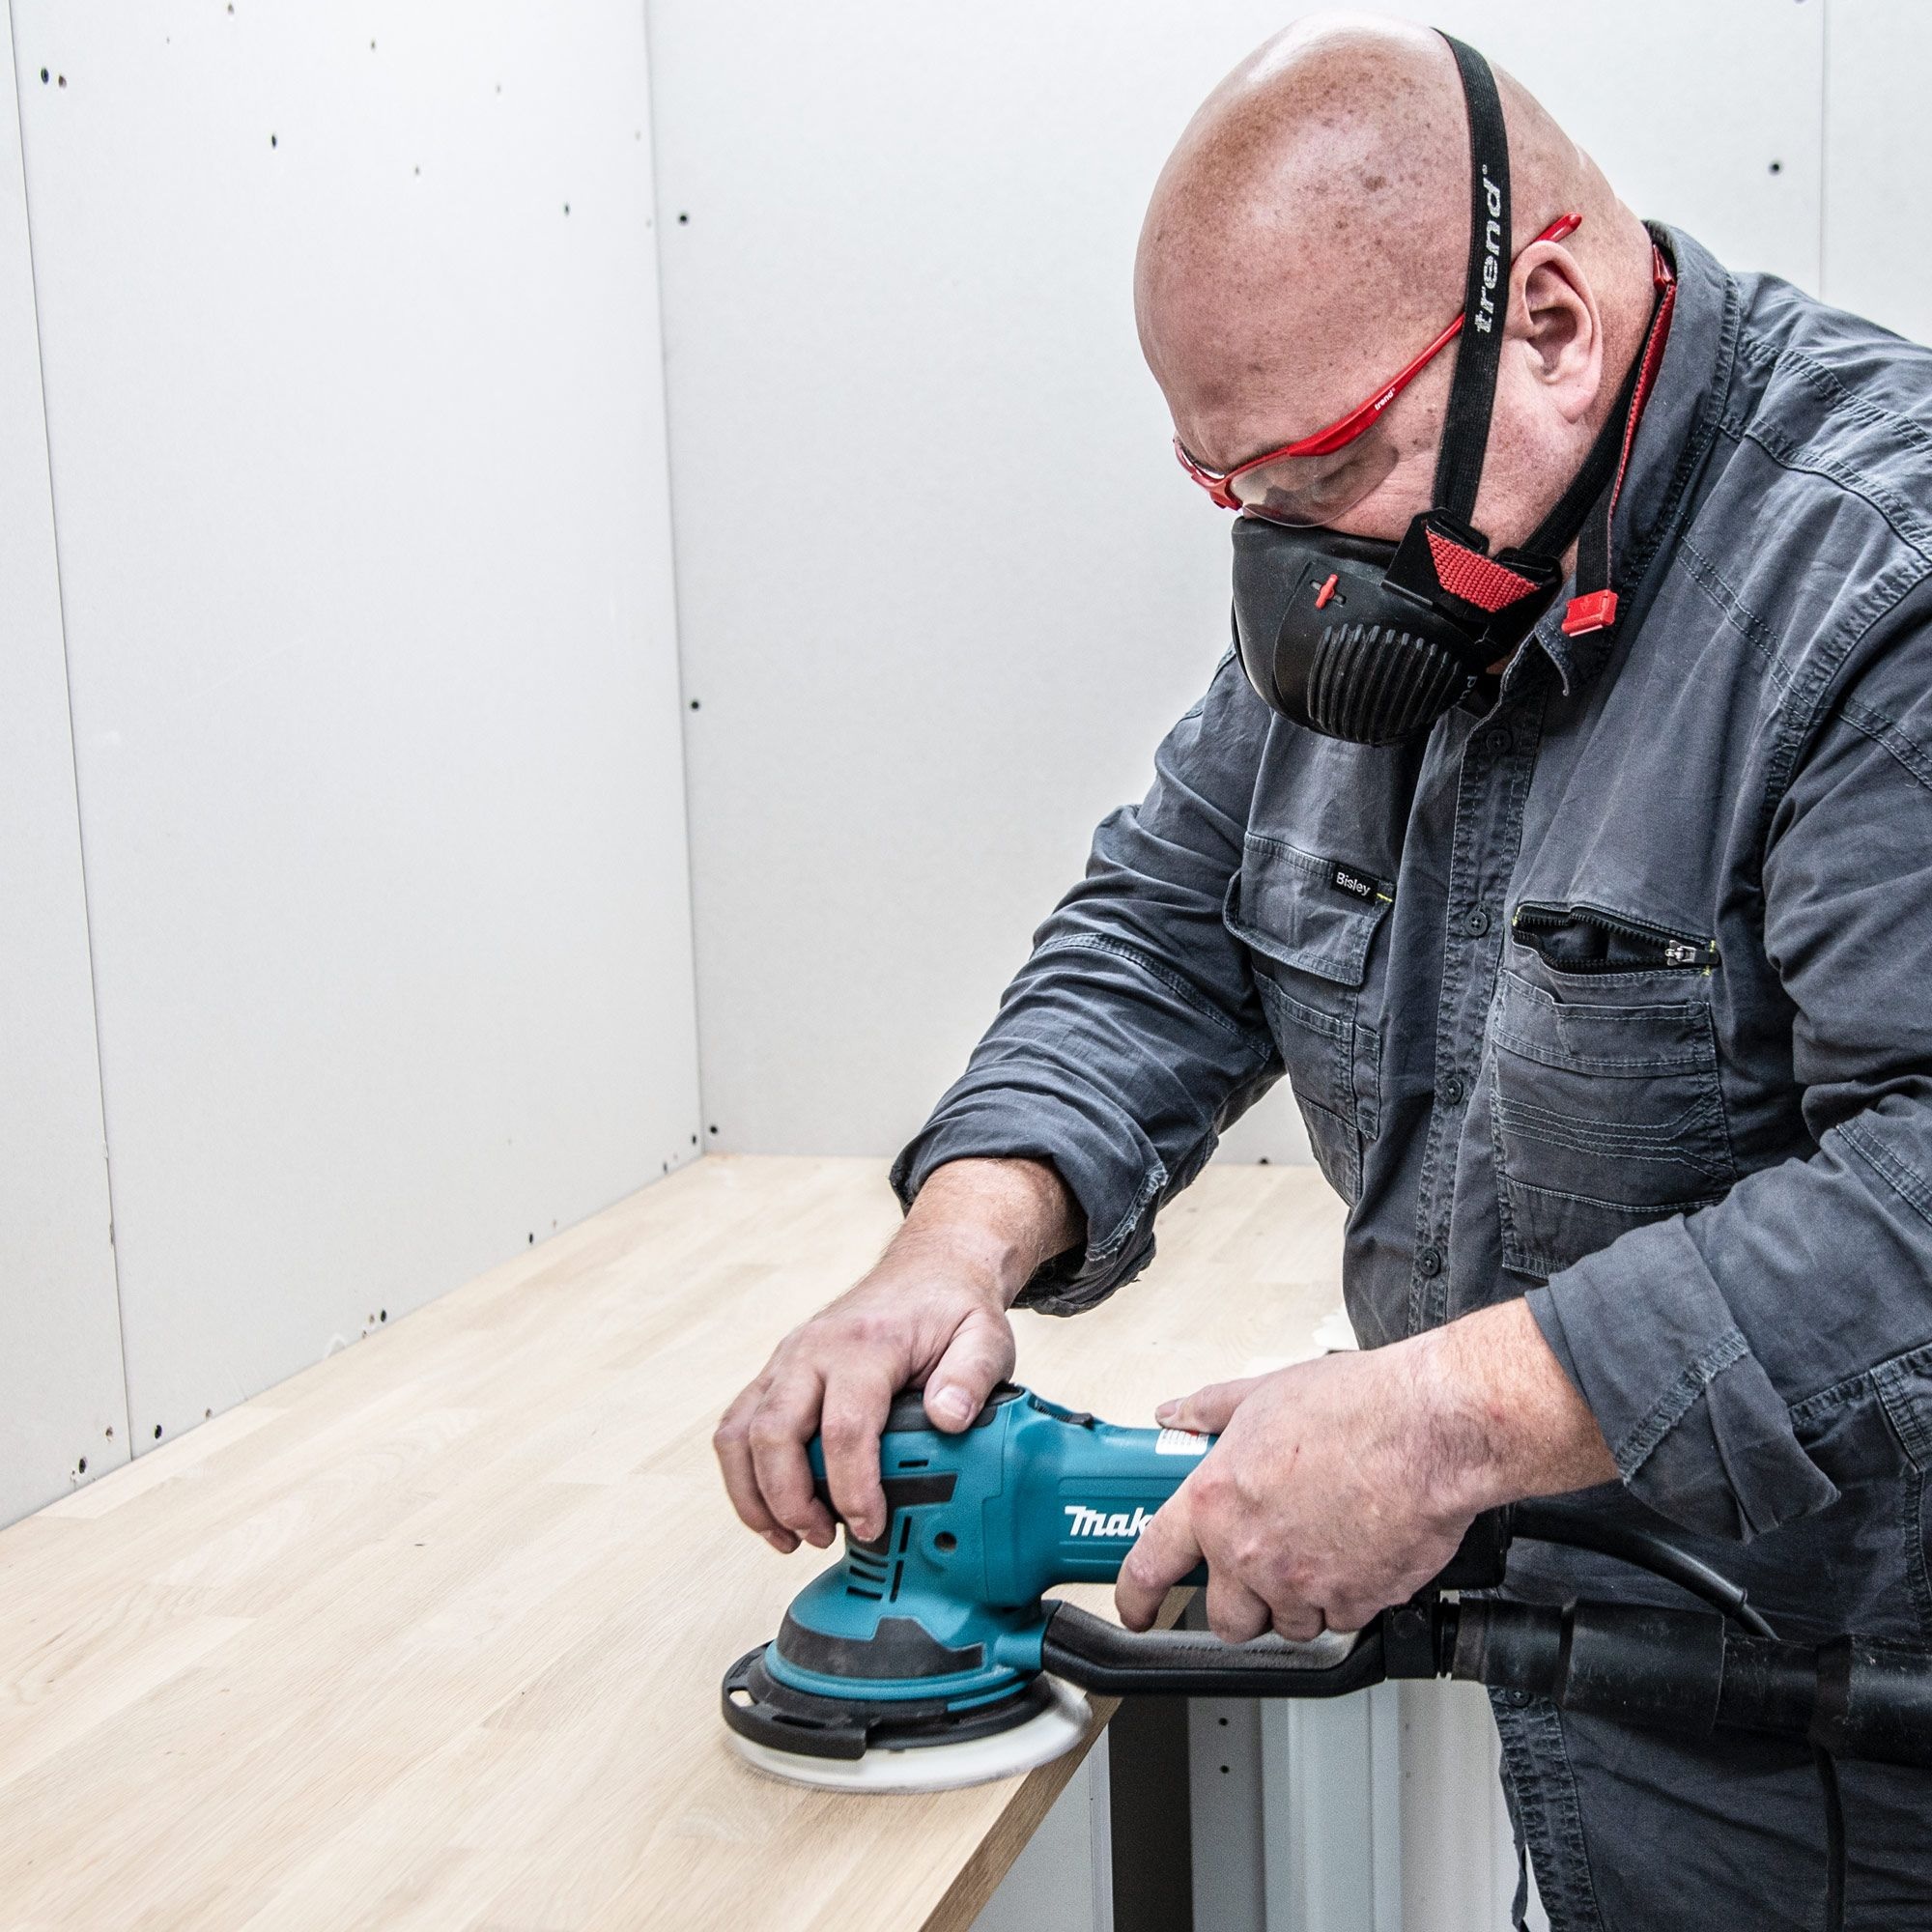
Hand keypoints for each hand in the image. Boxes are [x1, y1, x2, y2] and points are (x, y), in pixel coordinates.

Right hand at [713, 1157, 1078, 1553]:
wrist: (926, 1271)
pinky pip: (737, 1428)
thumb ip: (973, 1376)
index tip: (870, 1526)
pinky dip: (744, 1475)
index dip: (852, 1488)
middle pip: (774, 1434)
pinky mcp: (775, 1374)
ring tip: (789, 1537)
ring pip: (739, 1434)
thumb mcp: (985, 1336)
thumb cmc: (951, 1308)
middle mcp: (811, 1351)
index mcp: (864, 1344)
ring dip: (754, 1496)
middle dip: (789, 1500)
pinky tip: (772, 1510)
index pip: (844, 1427)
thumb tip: (949, 1419)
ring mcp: (786, 1361)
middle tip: (823, 1536)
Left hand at [1115, 1299, 1615, 1639]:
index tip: (1135, 1609)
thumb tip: (1176, 1415)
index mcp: (1216, 1502)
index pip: (1151, 1564)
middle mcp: (1251, 1552)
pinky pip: (1340, 1621)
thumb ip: (1209, 1410)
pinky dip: (1344, 1602)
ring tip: (1316, 1555)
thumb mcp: (1262, 1394)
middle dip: (1238, 1604)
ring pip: (1286, 1625)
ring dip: (1294, 1603)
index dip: (1136, 1596)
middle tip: (1257, 1572)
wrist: (1429, 1430)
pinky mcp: (1356, 1603)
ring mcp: (1303, 1585)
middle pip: (1225, 1618)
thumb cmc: (1355, 1407)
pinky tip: (1356, 1559)